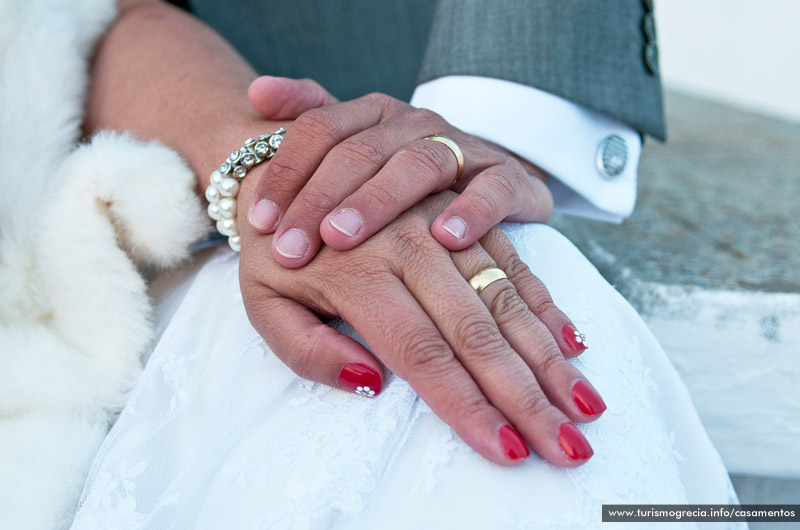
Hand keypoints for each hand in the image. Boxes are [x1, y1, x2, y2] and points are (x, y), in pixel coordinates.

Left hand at [238, 172, 601, 466]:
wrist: (282, 161)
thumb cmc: (274, 244)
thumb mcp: (261, 301)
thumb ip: (306, 349)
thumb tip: (371, 383)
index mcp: (358, 272)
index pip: (422, 354)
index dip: (466, 406)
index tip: (505, 450)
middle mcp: (411, 243)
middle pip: (477, 330)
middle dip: (525, 394)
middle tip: (569, 446)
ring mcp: (443, 220)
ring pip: (504, 295)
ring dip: (548, 355)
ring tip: (585, 403)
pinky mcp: (461, 209)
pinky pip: (513, 256)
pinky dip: (545, 303)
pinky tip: (573, 342)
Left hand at [245, 76, 552, 267]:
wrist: (487, 182)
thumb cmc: (404, 178)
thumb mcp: (354, 146)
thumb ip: (307, 119)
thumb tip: (256, 93)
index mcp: (372, 115)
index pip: (319, 129)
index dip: (286, 174)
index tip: (259, 223)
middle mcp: (414, 124)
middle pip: (361, 150)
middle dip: (319, 199)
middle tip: (291, 248)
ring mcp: (463, 147)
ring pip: (418, 163)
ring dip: (377, 201)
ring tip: (342, 239)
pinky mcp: (507, 177)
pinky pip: (493, 187)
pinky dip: (471, 209)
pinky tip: (445, 238)